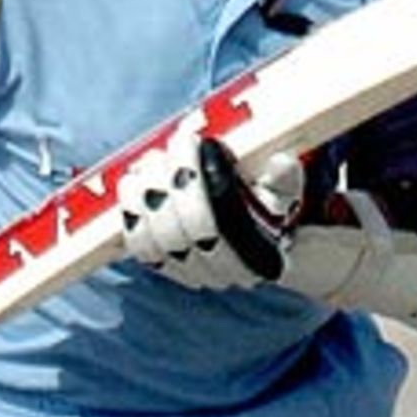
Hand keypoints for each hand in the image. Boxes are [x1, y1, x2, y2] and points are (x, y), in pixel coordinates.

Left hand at [118, 110, 297, 291]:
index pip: (227, 220)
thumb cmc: (266, 207)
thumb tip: (280, 163)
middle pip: (190, 228)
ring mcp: (193, 274)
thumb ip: (285, 178)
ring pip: (160, 239)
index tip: (198, 143)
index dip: (205, 180)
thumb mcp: (285, 191)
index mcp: (263, 254)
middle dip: (175, 180)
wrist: (250, 241)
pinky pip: (140, 247)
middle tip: (170, 146)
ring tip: (146, 164)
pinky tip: (132, 187)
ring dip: (147, 196)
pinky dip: (131, 215)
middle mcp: (227, 272)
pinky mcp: (166, 270)